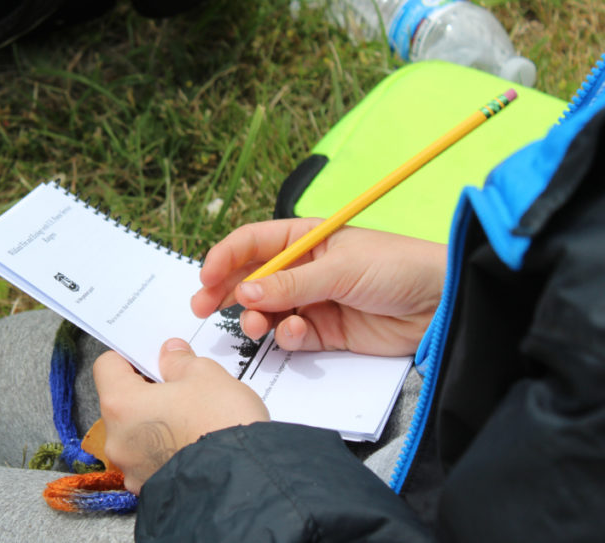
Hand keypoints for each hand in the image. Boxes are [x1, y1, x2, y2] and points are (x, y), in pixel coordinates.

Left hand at [93, 338, 268, 493]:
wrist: (244, 481)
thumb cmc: (221, 424)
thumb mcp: (206, 375)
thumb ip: (180, 361)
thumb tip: (170, 354)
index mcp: (122, 404)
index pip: (107, 366)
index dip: (131, 357)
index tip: (154, 358)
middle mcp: (117, 439)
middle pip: (122, 402)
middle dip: (149, 391)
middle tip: (181, 386)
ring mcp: (132, 468)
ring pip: (137, 432)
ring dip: (158, 421)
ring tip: (194, 417)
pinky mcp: (150, 488)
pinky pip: (151, 459)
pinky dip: (167, 448)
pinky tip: (194, 441)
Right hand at [191, 219, 445, 355]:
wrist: (440, 303)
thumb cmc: (395, 266)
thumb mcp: (340, 268)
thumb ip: (291, 284)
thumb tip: (244, 294)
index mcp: (304, 239)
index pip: (253, 243)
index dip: (225, 258)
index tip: (205, 278)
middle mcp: (303, 269)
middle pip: (251, 279)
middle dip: (225, 292)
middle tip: (202, 309)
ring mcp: (312, 301)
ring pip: (267, 311)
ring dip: (256, 319)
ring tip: (257, 327)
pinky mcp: (324, 332)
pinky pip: (291, 335)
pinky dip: (285, 337)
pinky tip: (294, 334)